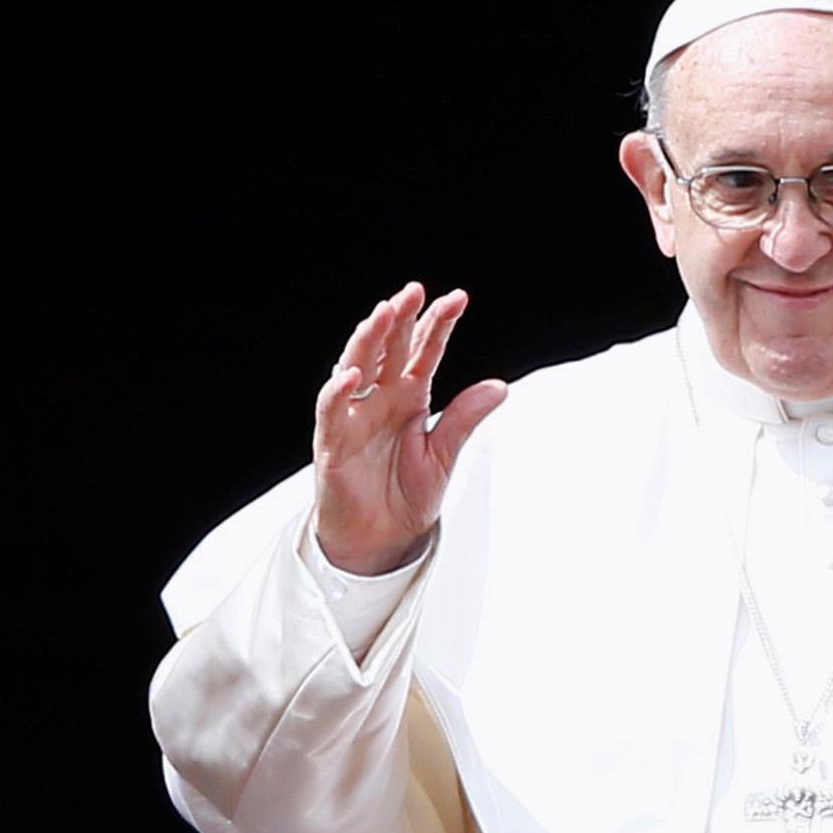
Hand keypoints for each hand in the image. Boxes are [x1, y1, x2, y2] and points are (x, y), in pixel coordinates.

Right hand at [313, 282, 507, 575]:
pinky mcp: (333, 442)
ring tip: (384, 313)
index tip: (457, 298)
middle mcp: (380, 399)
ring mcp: (355, 417)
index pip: (424, 352)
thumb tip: (501, 387)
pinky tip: (352, 374)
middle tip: (414, 291)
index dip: (437, 325)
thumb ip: (464, 419)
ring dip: (369, 339)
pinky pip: (332, 410)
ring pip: (357, 366)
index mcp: (409, 398)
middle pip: (389, 349)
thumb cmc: (405, 496)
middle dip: (401, 319)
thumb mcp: (444, 455)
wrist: (380, 541)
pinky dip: (339, 391)